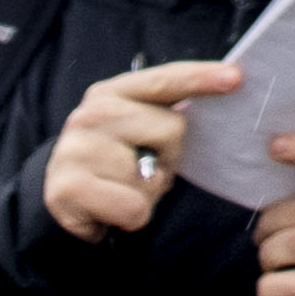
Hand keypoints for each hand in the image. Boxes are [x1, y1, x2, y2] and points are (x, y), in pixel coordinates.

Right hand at [37, 62, 235, 247]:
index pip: (164, 80)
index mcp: (111, 92)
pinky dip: (133, 217)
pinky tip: (110, 209)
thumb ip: (167, 111)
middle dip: (169, 155)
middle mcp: (91, 114)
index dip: (201, 78)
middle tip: (143, 167)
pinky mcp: (69, 188)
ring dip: (148, 191)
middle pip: (172, 129)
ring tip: (122, 188)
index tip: (235, 79)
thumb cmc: (113, 161)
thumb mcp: (136, 128)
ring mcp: (77, 150)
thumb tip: (225, 89)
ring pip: (152, 176)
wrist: (59, 200)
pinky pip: (134, 208)